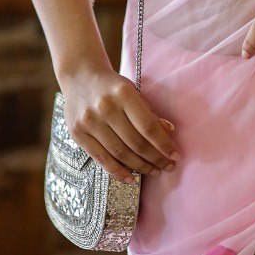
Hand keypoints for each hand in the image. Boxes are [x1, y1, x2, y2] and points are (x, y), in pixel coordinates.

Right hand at [61, 63, 180, 184]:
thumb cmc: (112, 86)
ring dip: (140, 166)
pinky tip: (131, 178)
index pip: (148, 126)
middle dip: (155, 158)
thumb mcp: (133, 90)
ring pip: (120, 153)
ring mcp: (90, 122)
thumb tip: (169, 130)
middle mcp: (105, 108)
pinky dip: (118, 171)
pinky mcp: (78, 134)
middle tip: (168, 167)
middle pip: (135, 142)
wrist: (80, 76)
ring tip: (154, 171)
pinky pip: (101, 159)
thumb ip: (148, 111)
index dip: (163, 144)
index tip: (176, 156)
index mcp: (123, 93)